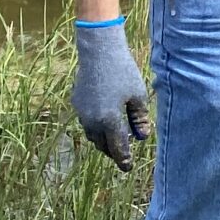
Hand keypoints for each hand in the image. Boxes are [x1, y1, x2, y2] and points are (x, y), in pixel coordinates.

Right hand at [71, 19, 150, 170]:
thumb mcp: (138, 95)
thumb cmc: (123, 71)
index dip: (124, 160)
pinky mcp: (76, 102)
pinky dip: (95, 125)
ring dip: (103, 139)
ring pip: (92, 135)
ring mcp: (82, 112)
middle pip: (103, 145)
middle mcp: (93, 121)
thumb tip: (142, 137)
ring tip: (114, 137)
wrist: (98, 51)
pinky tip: (104, 118)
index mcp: (110, 121)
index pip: (118, 148)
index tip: (128, 167)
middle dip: (113, 151)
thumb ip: (140, 119)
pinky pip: (86, 121)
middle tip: (122, 152)